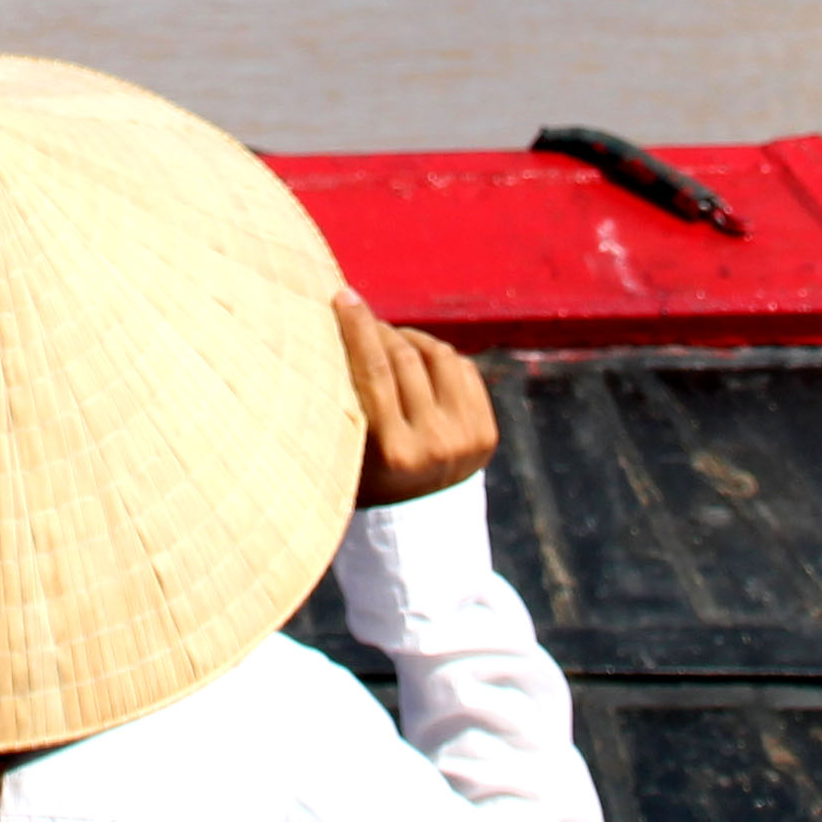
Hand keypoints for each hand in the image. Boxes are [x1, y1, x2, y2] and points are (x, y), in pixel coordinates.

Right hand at [334, 294, 495, 506]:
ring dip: (410, 338)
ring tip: (389, 337)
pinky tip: (418, 357)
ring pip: (438, 356)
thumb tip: (335, 323)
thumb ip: (342, 400)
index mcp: (392, 452)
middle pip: (404, 358)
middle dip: (379, 328)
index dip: (357, 326)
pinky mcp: (486, 433)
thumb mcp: (342, 448)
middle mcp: (434, 445)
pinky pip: (462, 369)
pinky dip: (438, 356)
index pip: (373, 370)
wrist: (416, 525)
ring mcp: (466, 438)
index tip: (343, 296)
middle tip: (359, 313)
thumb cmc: (361, 477)